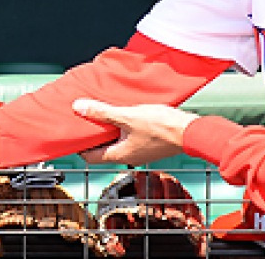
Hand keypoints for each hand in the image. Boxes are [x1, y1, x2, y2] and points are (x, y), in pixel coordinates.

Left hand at [72, 99, 195, 165]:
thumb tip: (78, 108)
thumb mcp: (127, 116)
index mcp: (119, 155)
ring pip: (117, 142)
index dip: (79, 145)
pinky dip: (123, 127)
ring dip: (109, 129)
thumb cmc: (161, 126)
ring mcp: (140, 152)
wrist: (191, 131)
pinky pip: (130, 137)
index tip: (74, 131)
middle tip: (87, 118)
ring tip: (104, 112)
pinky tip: (125, 113)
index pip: (90, 157)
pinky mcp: (150, 144)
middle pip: (103, 149)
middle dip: (94, 134)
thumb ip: (102, 113)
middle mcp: (129, 157)